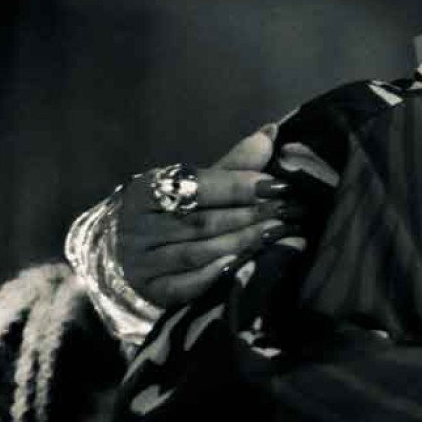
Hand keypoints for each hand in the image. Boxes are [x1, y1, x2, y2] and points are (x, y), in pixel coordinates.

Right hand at [116, 126, 298, 308]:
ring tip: (277, 234)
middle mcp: (138, 226)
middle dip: (248, 216)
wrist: (134, 250)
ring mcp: (141, 261)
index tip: (276, 186)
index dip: (238, 186)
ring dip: (241, 243)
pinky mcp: (151, 290)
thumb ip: (234, 164)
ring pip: (196, 252)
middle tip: (288, 212)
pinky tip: (241, 264)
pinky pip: (183, 286)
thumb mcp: (197, 184)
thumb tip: (271, 132)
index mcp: (147, 190)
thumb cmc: (173, 210)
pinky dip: (212, 276)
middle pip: (199, 221)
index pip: (196, 186)